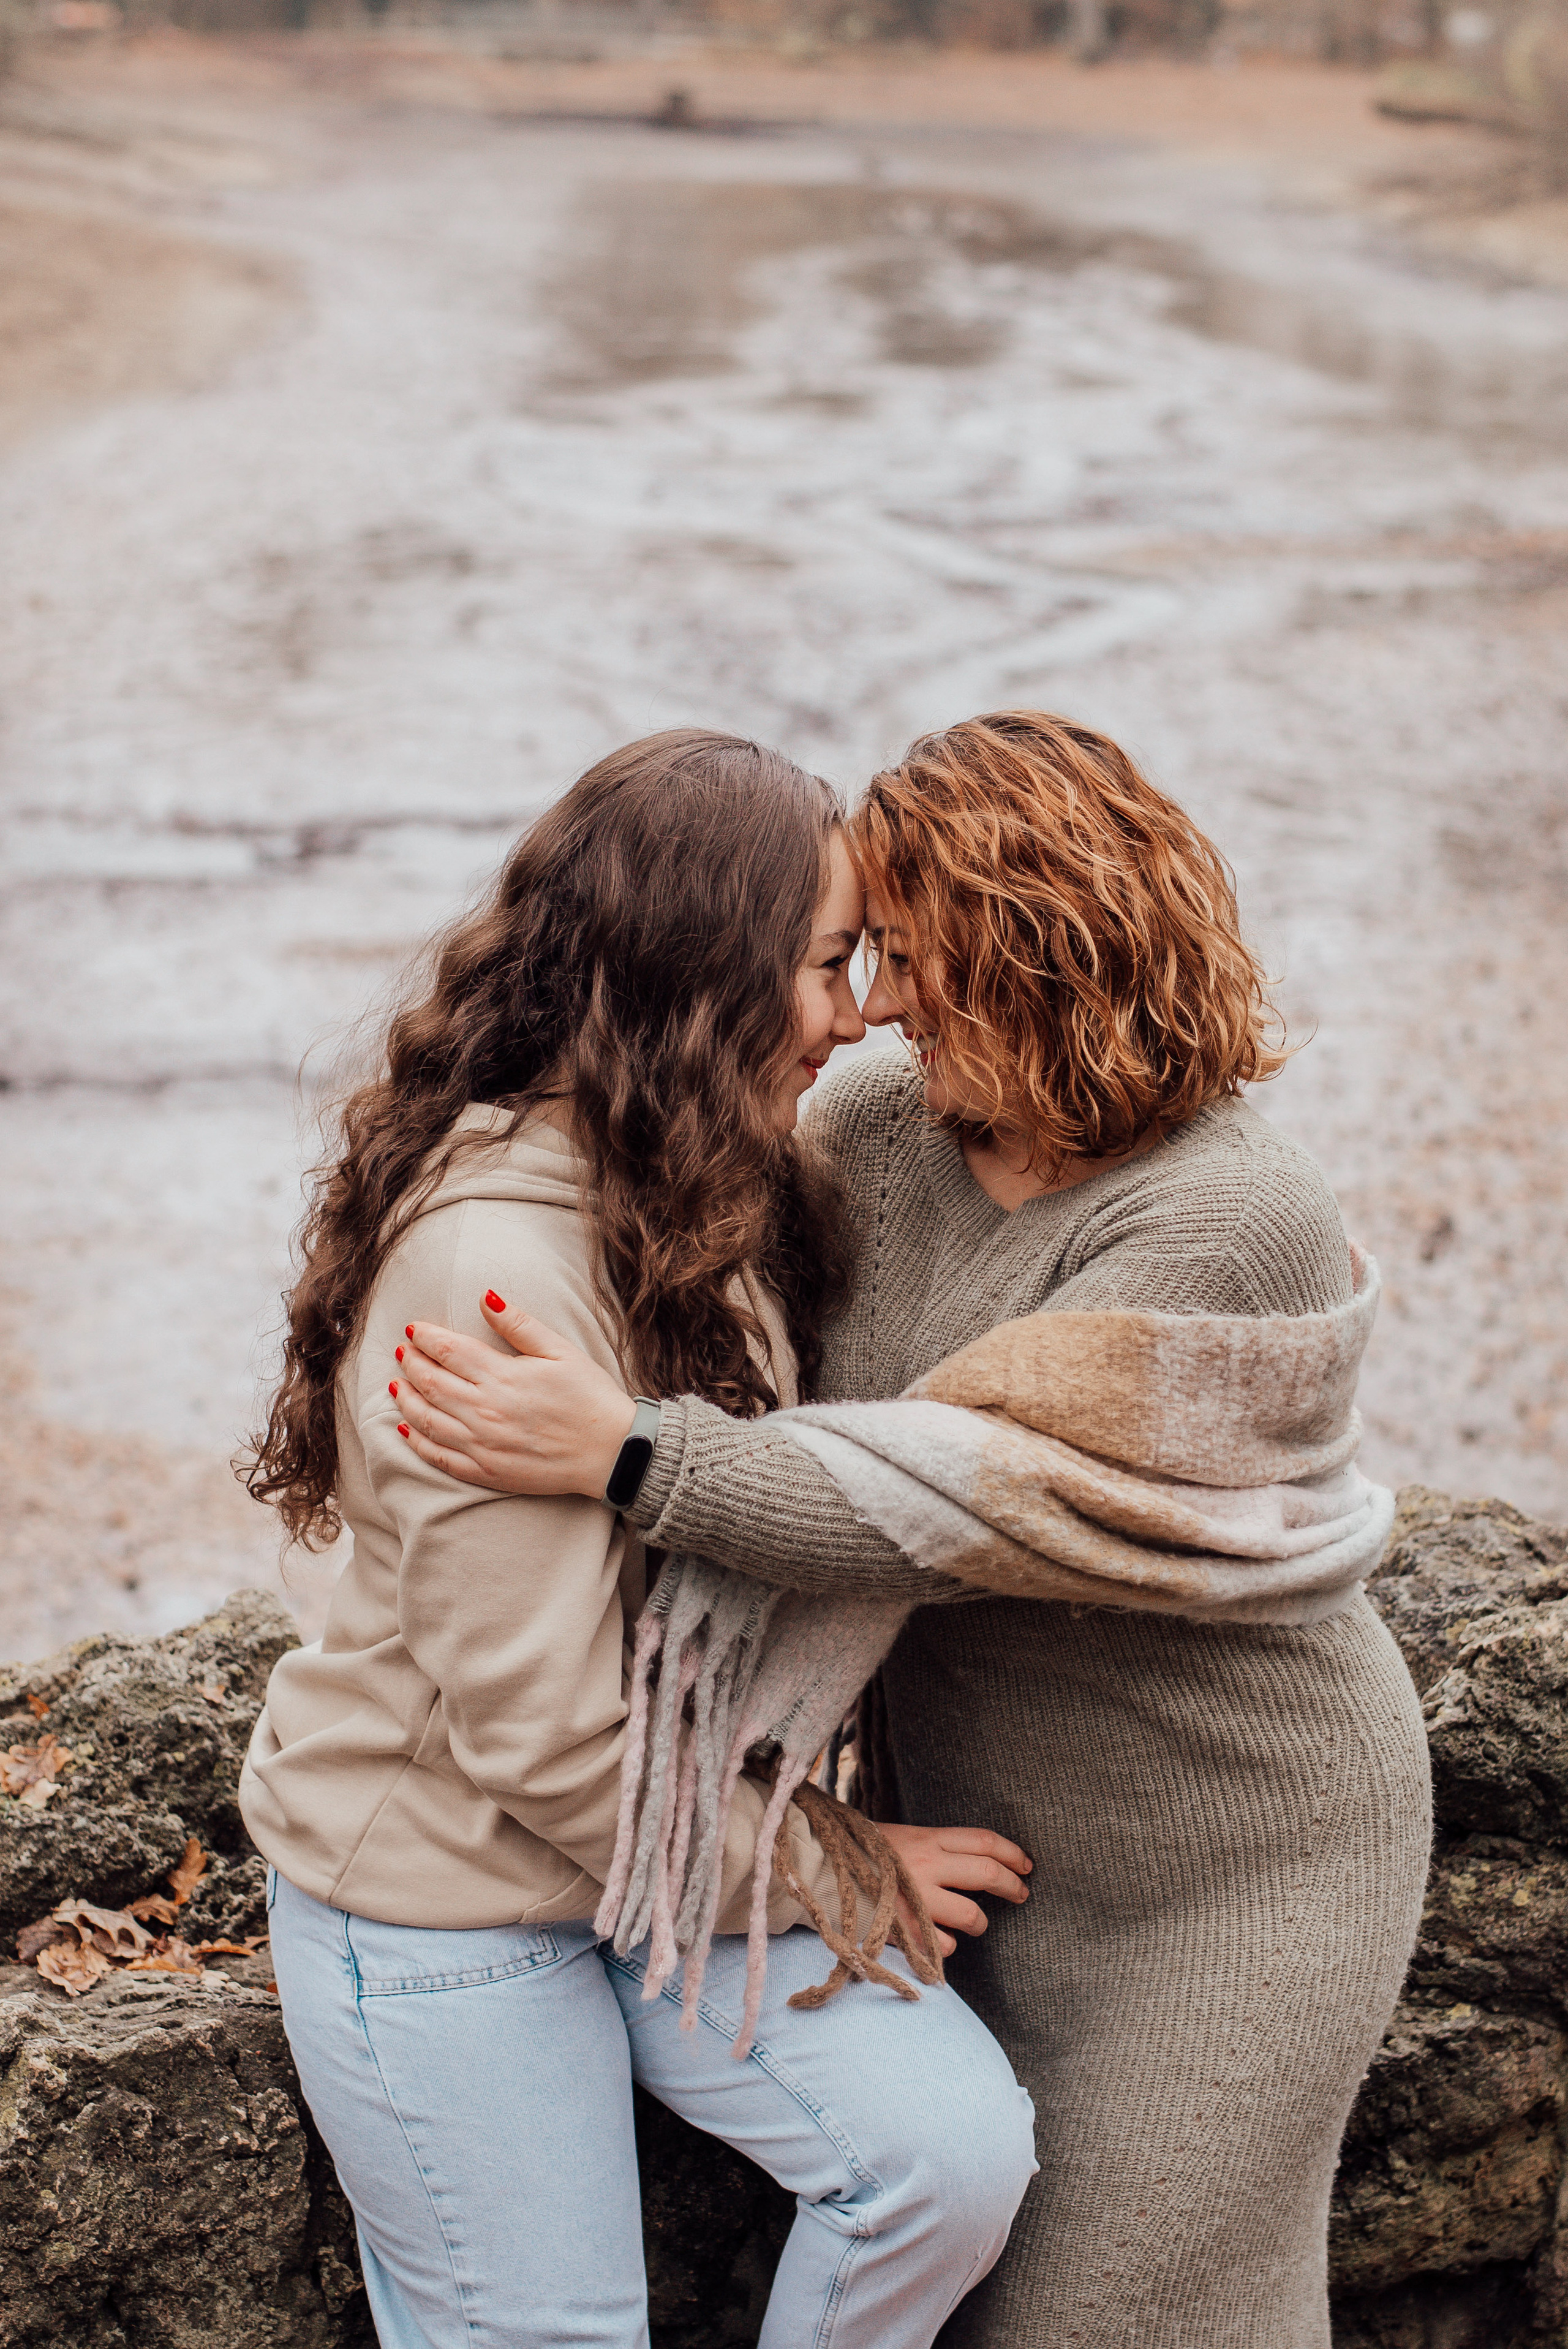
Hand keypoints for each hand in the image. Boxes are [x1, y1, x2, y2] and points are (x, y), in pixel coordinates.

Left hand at [392, 1292, 637, 1499]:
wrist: (612, 1453)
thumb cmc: (590, 1397)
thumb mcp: (560, 1350)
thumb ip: (518, 1324)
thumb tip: (484, 1297)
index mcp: (501, 1376)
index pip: (447, 1351)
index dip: (425, 1337)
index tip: (412, 1329)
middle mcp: (484, 1410)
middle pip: (430, 1383)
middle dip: (410, 1364)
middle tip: (400, 1352)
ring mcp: (481, 1444)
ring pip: (427, 1419)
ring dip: (406, 1399)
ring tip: (397, 1385)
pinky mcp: (485, 1472)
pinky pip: (439, 1457)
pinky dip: (417, 1442)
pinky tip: (406, 1429)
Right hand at [878, 1825, 1031, 1959]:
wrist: (820, 1871)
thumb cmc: (867, 1855)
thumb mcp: (905, 1838)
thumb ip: (938, 1849)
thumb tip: (982, 1860)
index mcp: (928, 1839)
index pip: (984, 1841)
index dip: (1012, 1853)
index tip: (1026, 1865)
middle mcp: (926, 1866)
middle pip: (987, 1873)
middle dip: (1012, 1886)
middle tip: (1021, 1894)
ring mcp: (917, 1899)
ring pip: (973, 1917)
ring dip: (980, 1923)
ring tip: (975, 1922)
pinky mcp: (906, 1930)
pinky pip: (946, 1945)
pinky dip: (948, 1945)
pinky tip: (939, 1938)